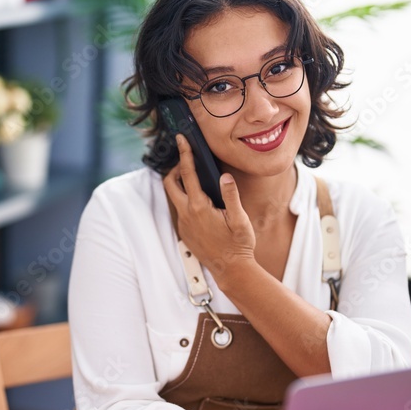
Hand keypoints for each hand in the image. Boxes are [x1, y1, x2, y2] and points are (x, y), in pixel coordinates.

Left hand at [161, 134, 254, 273]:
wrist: (231, 269)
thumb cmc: (238, 245)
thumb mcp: (239, 218)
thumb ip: (231, 195)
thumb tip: (224, 176)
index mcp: (199, 207)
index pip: (187, 174)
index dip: (185, 153)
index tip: (181, 139)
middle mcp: (187, 215)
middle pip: (170, 183)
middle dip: (176, 169)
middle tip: (188, 163)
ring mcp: (184, 224)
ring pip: (175, 197)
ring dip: (181, 185)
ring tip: (197, 181)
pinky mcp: (184, 232)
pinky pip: (180, 210)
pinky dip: (186, 200)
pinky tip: (202, 202)